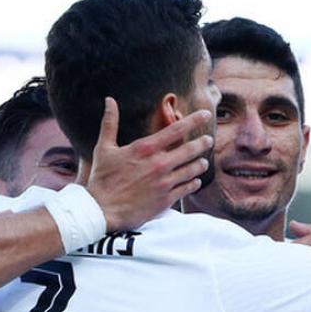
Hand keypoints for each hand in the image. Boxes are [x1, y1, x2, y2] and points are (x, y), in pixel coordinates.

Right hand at [85, 97, 213, 231]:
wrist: (102, 211)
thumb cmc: (101, 179)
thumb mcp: (104, 148)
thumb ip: (109, 123)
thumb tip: (109, 100)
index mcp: (145, 149)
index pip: (176, 129)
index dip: (194, 120)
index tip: (205, 114)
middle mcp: (159, 164)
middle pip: (190, 149)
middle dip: (202, 143)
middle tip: (209, 140)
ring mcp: (164, 183)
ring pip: (192, 170)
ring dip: (200, 164)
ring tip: (203, 162)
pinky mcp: (166, 200)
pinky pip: (187, 188)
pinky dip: (193, 183)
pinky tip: (195, 181)